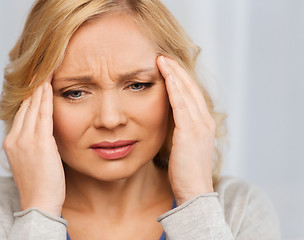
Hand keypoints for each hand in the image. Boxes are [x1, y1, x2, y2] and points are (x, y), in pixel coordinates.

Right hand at [2, 75, 64, 216]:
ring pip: (33, 108)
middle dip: (33, 89)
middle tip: (40, 71)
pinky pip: (43, 115)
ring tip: (45, 73)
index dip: (29, 98)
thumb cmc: (39, 184)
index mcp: (11, 143)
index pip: (21, 114)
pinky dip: (46, 99)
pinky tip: (49, 87)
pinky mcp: (40, 143)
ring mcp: (26, 140)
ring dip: (40, 89)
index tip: (36, 84)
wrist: (39, 202)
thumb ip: (32, 143)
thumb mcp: (30, 160)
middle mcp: (15, 139)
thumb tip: (42, 131)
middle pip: (25, 107)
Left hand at [157, 56, 214, 204]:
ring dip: (174, 74)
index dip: (180, 77)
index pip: (191, 94)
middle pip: (190, 88)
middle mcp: (205, 121)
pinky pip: (181, 105)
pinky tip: (167, 77)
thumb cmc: (185, 171)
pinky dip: (174, 89)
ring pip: (187, 92)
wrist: (194, 192)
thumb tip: (168, 118)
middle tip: (162, 56)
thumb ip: (179, 129)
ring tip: (161, 59)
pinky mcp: (190, 133)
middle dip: (176, 70)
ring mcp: (199, 126)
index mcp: (203, 124)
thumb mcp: (183, 145)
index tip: (166, 65)